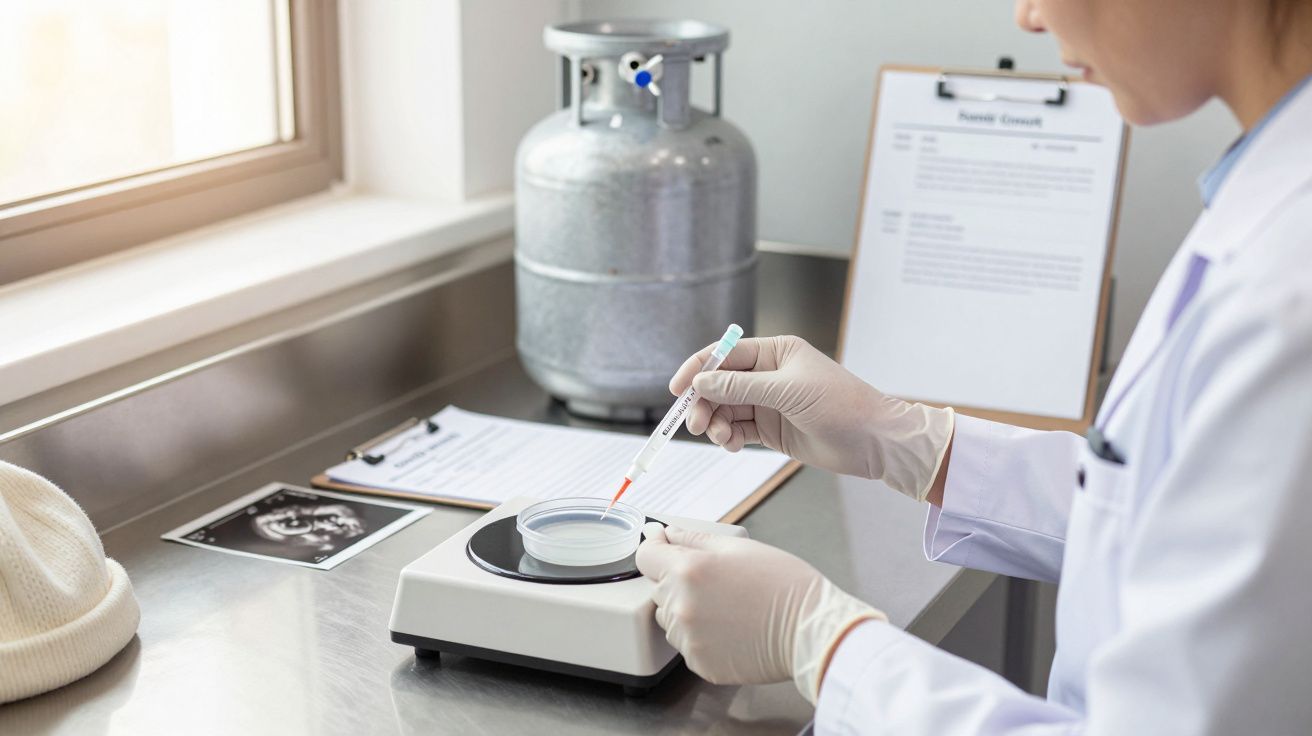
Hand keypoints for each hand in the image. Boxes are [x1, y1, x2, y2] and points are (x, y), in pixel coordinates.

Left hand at [636, 522, 884, 702]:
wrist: (810, 630)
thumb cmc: (783, 584)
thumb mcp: (739, 547)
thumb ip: (694, 538)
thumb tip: (665, 534)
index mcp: (689, 570)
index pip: (645, 556)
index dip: (655, 548)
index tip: (664, 546)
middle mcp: (682, 606)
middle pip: (658, 589)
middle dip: (677, 581)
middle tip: (716, 581)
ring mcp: (689, 639)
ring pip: (670, 619)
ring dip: (687, 610)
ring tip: (726, 607)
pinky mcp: (700, 663)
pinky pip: (687, 645)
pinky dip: (700, 637)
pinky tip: (729, 628)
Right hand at [671, 335, 954, 500]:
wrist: (873, 441)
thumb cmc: (841, 405)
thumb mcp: (787, 391)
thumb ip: (741, 387)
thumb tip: (702, 383)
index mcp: (776, 352)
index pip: (726, 355)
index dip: (698, 369)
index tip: (677, 388)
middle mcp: (770, 375)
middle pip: (721, 385)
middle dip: (704, 403)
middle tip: (695, 423)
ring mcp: (770, 403)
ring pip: (726, 409)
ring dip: (715, 423)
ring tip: (720, 437)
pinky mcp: (772, 429)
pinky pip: (738, 429)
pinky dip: (728, 437)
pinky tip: (730, 444)